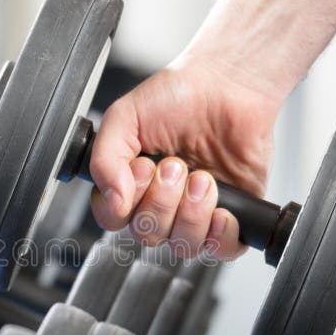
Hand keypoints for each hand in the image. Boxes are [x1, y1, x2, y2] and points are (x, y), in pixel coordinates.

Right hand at [89, 54, 279, 259]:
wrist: (230, 84)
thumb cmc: (179, 96)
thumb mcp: (124, 116)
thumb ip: (104, 158)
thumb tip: (112, 200)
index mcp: (130, 184)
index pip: (113, 219)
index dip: (125, 204)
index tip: (143, 168)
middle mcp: (160, 204)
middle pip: (148, 234)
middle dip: (162, 201)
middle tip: (176, 164)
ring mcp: (195, 213)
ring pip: (182, 245)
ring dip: (191, 213)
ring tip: (204, 178)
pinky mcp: (231, 216)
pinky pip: (221, 250)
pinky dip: (220, 235)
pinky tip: (222, 209)